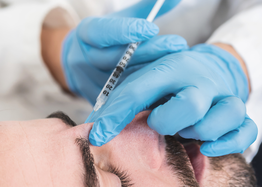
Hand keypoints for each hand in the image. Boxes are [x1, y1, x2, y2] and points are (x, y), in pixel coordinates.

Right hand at [60, 0, 186, 103]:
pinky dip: (148, 92)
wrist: (82, 63)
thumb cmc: (109, 38)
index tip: (153, 28)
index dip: (126, 31)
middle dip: (150, 51)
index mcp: (85, 34)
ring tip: (179, 64)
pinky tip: (171, 87)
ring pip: (123, 81)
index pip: (102, 32)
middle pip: (117, 59)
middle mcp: (83, 60)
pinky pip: (125, 99)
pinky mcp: (99, 102)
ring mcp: (90, 84)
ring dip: (153, 72)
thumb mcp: (122, 20)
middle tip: (178, 44)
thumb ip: (145, 10)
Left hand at [87, 44, 257, 156]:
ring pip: (224, 115)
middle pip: (191, 104)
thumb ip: (124, 103)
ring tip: (188, 133)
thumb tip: (97, 133)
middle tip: (161, 125)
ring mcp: (225, 97)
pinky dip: (228, 143)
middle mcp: (202, 81)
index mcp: (172, 68)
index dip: (116, 115)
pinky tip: (208, 148)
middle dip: (170, 122)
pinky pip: (245, 131)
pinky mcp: (241, 115)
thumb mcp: (146, 82)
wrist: (213, 68)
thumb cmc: (171, 83)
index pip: (140, 90)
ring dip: (202, 132)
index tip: (98, 137)